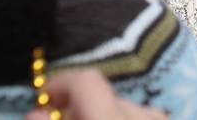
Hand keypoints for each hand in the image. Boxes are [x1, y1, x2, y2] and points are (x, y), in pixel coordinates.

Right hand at [23, 69, 169, 119]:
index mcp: (113, 118)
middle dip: (75, 106)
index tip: (43, 100)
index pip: (86, 81)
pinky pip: (138, 115)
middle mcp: (145, 115)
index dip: (59, 85)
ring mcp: (160, 119)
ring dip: (97, 114)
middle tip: (57, 119)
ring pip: (119, 106)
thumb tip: (35, 113)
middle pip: (101, 94)